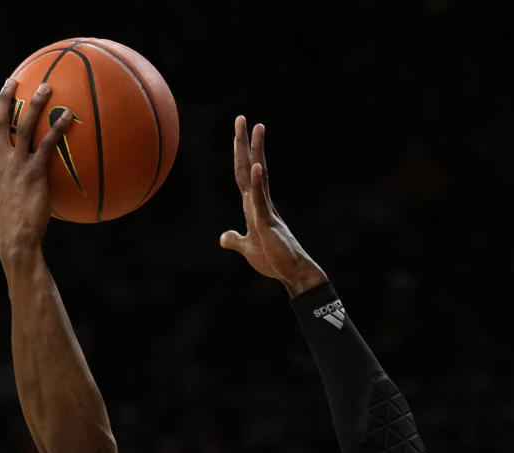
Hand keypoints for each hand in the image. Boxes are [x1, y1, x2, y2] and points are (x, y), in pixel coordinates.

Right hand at [0, 77, 75, 254]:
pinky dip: (57, 128)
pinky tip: (69, 117)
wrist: (15, 238)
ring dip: (35, 104)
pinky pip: (47, 145)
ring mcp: (16, 166)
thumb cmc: (16, 228)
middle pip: (0, 122)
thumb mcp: (9, 204)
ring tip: (47, 87)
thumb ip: (15, 188)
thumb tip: (29, 189)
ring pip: (23, 126)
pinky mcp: (33, 173)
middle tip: (13, 81)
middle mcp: (1, 162)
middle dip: (6, 99)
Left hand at [219, 117, 327, 294]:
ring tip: (257, 127)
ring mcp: (264, 209)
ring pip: (258, 175)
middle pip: (248, 167)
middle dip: (244, 143)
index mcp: (253, 206)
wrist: (291, 273)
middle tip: (242, 118)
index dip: (239, 154)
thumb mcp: (247, 248)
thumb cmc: (273, 260)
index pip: (243, 174)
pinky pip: (260, 199)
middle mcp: (259, 202)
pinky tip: (255, 166)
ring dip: (256, 152)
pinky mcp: (267, 222)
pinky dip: (257, 182)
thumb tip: (223, 237)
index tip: (238, 132)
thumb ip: (234, 240)